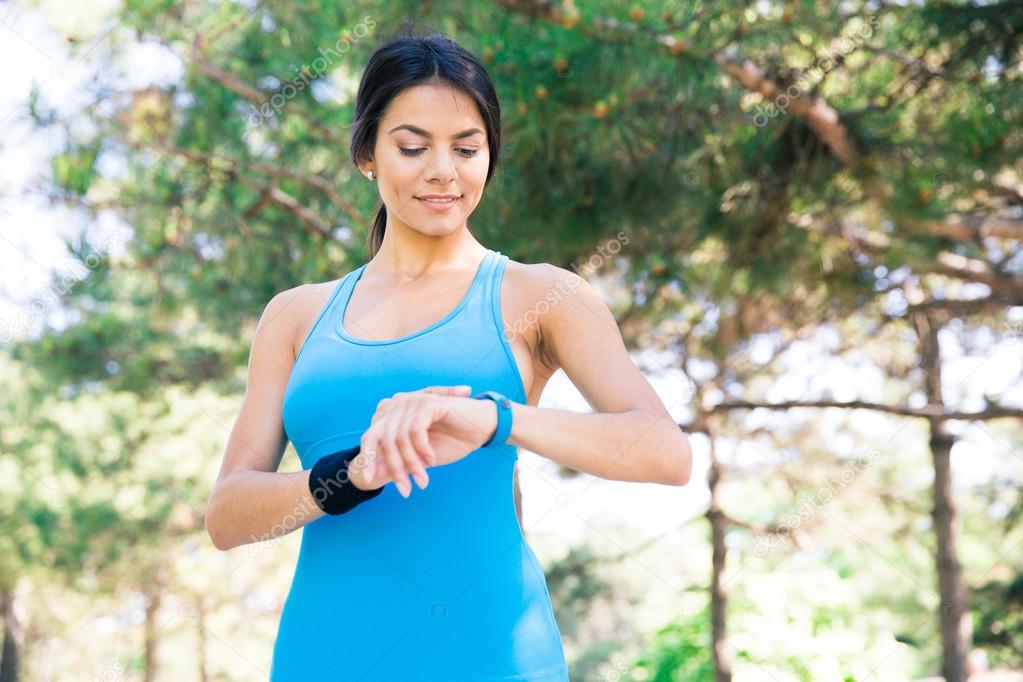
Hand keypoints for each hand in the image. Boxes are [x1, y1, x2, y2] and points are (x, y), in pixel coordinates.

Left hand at [356, 385, 499, 496]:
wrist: (482, 428)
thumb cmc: (451, 440)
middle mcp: (398, 404)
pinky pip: (415, 432)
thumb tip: (370, 479)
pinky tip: (432, 460)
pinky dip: (422, 450)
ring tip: (423, 480)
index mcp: (393, 414)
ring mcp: (412, 401)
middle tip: (406, 490)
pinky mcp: (427, 402)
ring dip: (411, 464)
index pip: (370, 437)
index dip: (367, 459)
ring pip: (399, 439)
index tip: (370, 482)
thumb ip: (395, 464)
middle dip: (394, 468)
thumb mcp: (418, 458)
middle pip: (382, 440)